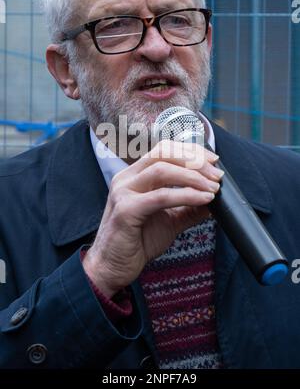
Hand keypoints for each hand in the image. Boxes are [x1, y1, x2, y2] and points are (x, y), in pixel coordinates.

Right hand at [83, 140, 223, 297]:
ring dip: (193, 176)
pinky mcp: (126, 209)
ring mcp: (123, 191)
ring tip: (213, 188)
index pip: (165, 150)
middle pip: (164, 153)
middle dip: (195, 160)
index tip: (214, 160)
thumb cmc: (137, 242)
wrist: (112, 268)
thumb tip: (214, 198)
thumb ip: (189, 207)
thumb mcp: (170, 220)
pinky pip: (161, 196)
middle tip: (217, 174)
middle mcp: (127, 178)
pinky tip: (203, 199)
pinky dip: (186, 195)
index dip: (191, 151)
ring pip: (162, 170)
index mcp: (135, 175)